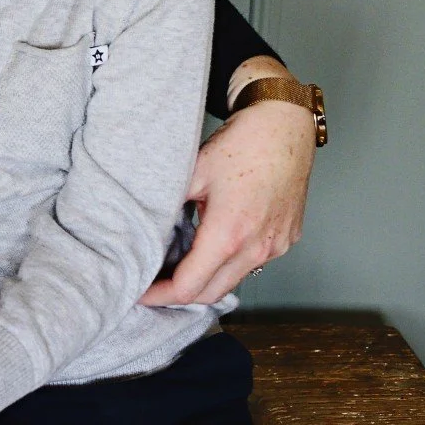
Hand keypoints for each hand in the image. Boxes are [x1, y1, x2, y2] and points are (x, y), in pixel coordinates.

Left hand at [142, 60, 314, 305]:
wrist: (285, 128)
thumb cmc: (240, 146)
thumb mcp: (191, 174)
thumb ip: (166, 206)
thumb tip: (140, 230)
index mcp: (228, 235)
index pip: (189, 287)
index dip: (159, 295)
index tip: (138, 292)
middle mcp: (257, 249)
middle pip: (211, 294)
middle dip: (178, 296)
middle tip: (151, 286)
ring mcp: (276, 247)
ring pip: (233, 281)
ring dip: (205, 282)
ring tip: (175, 269)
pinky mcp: (286, 240)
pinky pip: (252, 265)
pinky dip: (227, 266)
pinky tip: (208, 251)